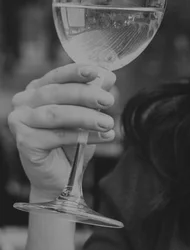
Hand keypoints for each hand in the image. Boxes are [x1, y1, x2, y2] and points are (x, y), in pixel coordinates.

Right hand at [8, 63, 115, 198]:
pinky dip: (82, 136)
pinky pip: (57, 136)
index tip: (95, 71)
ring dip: (86, 117)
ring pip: (56, 114)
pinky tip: (102, 137)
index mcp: (37, 89)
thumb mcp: (87, 114)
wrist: (61, 177)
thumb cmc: (72, 142)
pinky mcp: (24, 141)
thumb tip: (108, 76)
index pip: (57, 75)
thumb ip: (94, 94)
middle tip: (109, 100)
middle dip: (86, 95)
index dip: (76, 71)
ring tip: (108, 122)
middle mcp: (24, 102)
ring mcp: (20, 121)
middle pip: (57, 93)